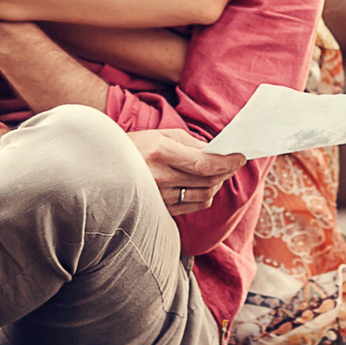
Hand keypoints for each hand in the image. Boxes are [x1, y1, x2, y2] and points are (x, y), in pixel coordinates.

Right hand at [127, 128, 245, 219]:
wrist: (104, 170)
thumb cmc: (134, 146)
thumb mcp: (161, 135)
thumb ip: (191, 143)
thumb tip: (216, 151)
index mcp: (160, 153)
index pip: (204, 163)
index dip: (227, 162)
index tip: (241, 156)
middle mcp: (160, 177)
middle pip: (208, 180)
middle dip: (226, 171)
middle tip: (233, 162)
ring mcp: (159, 197)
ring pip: (204, 194)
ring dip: (217, 184)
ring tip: (218, 172)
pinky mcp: (160, 209)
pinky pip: (194, 205)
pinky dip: (205, 195)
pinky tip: (203, 185)